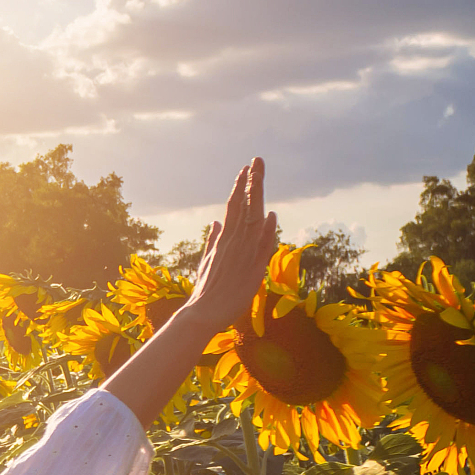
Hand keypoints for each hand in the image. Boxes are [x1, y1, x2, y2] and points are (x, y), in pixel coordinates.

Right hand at [182, 158, 278, 334]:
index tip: (245, 169)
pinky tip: (272, 215)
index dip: (240, 187)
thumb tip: (216, 221)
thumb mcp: (207, 261)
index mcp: (223, 240)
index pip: (233, 207)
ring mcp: (243, 254)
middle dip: (250, 182)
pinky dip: (267, 230)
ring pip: (253, 219)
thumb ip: (214, 240)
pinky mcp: (252, 269)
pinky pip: (262, 246)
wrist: (202, 314)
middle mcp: (233, 242)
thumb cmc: (205, 291)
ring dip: (257, 197)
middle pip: (244, 207)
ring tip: (260, 175)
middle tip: (256, 160)